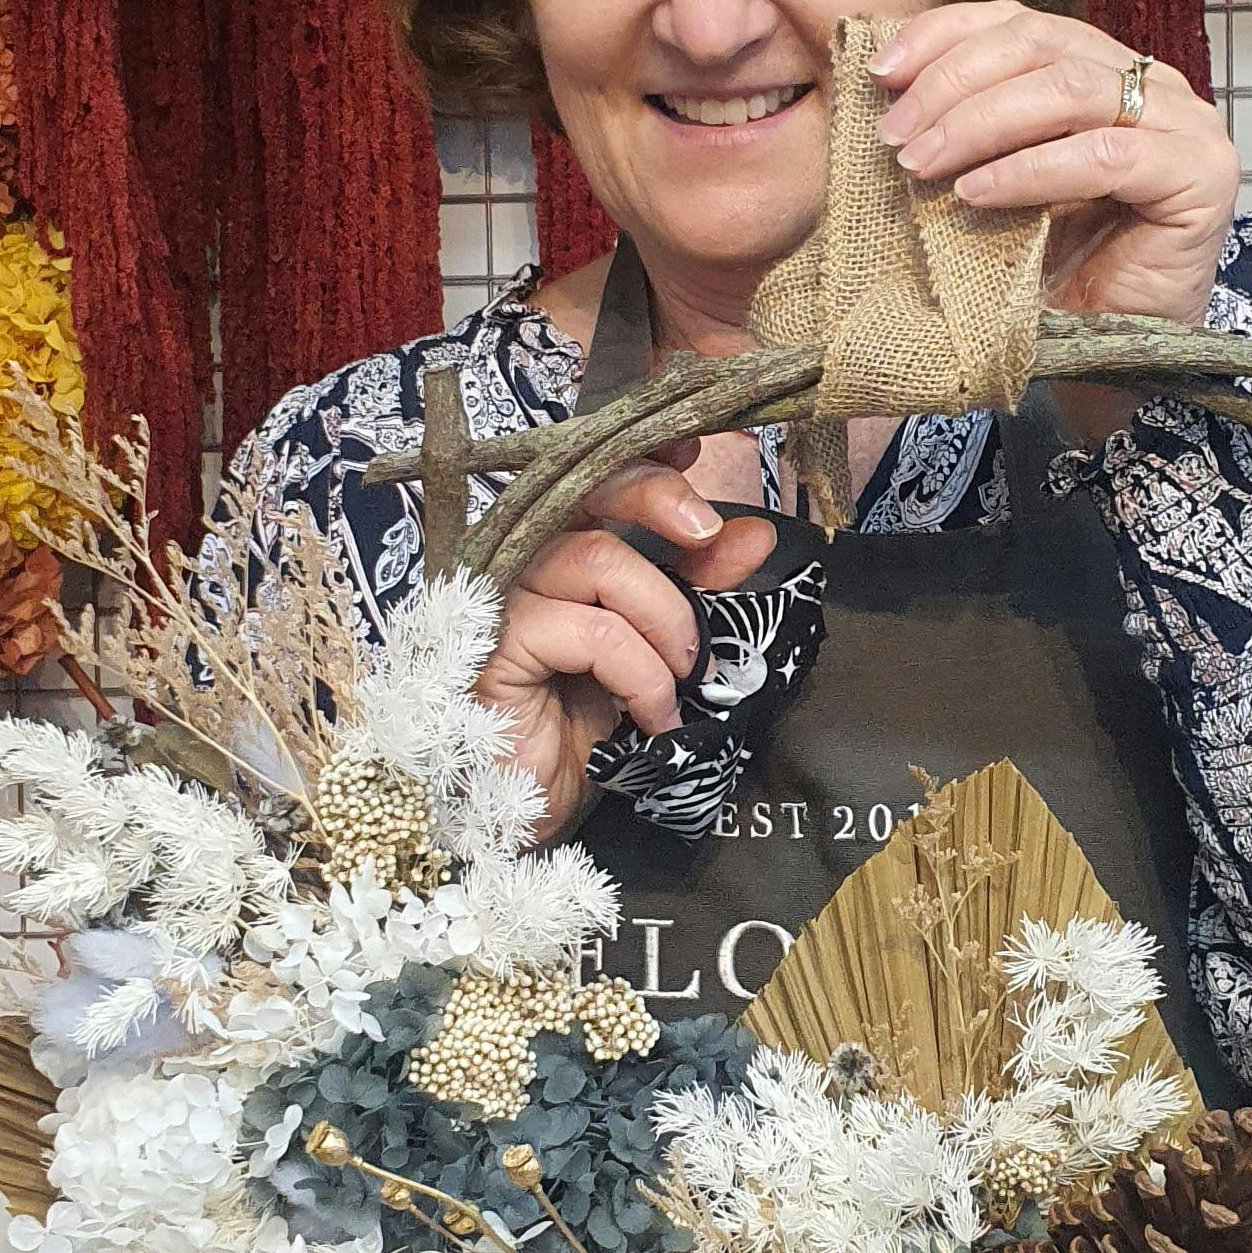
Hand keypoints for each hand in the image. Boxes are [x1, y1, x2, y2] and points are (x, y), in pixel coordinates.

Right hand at [473, 444, 777, 840]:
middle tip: (707, 536)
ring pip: (601, 561)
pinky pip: (593, 630)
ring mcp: (501, 595)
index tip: (700, 442)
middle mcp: (521, 556)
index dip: (647, 449)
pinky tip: (652, 712)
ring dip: (666, 620)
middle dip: (659, 498)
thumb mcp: (659, 648)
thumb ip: (698, 586)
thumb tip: (754, 535)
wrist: (528, 810)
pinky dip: (641, 672)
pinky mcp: (497, 642)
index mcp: (557, 546)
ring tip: (682, 675)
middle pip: (589, 488)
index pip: (596, 472)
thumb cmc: (583, 725)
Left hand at [870, 1, 1239, 327]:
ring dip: (980, 124)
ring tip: (922, 166)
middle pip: (1041, 44)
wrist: (1101, 355)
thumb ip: (964, 124)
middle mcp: (1153, 84)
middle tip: (896, 136)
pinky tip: (976, 194)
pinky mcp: (1200, 176)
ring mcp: (1185, 125)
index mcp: (1103, 68)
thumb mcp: (992, 178)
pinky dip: (1030, 170)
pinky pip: (1105, 157)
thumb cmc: (1046, 268)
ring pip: (1070, 91)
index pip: (1021, 23)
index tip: (881, 72)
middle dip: (953, 84)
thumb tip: (884, 82)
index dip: (947, 36)